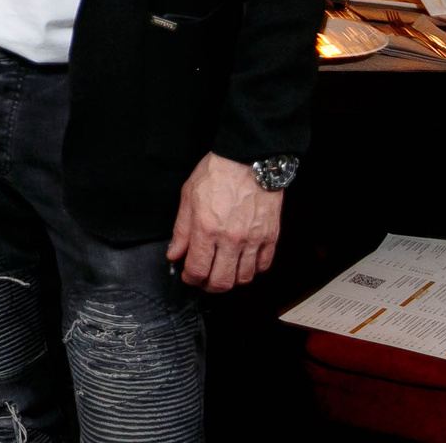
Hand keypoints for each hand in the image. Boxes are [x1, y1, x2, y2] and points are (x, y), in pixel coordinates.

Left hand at [167, 152, 283, 292]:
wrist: (248, 160)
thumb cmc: (216, 174)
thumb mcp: (188, 196)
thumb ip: (181, 230)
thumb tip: (174, 254)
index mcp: (206, 228)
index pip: (197, 270)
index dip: (190, 279)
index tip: (188, 275)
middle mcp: (231, 239)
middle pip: (221, 282)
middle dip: (209, 286)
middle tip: (204, 279)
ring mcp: (253, 240)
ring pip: (243, 278)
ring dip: (231, 280)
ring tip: (222, 270)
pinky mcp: (270, 237)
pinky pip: (263, 266)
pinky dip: (252, 270)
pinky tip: (242, 262)